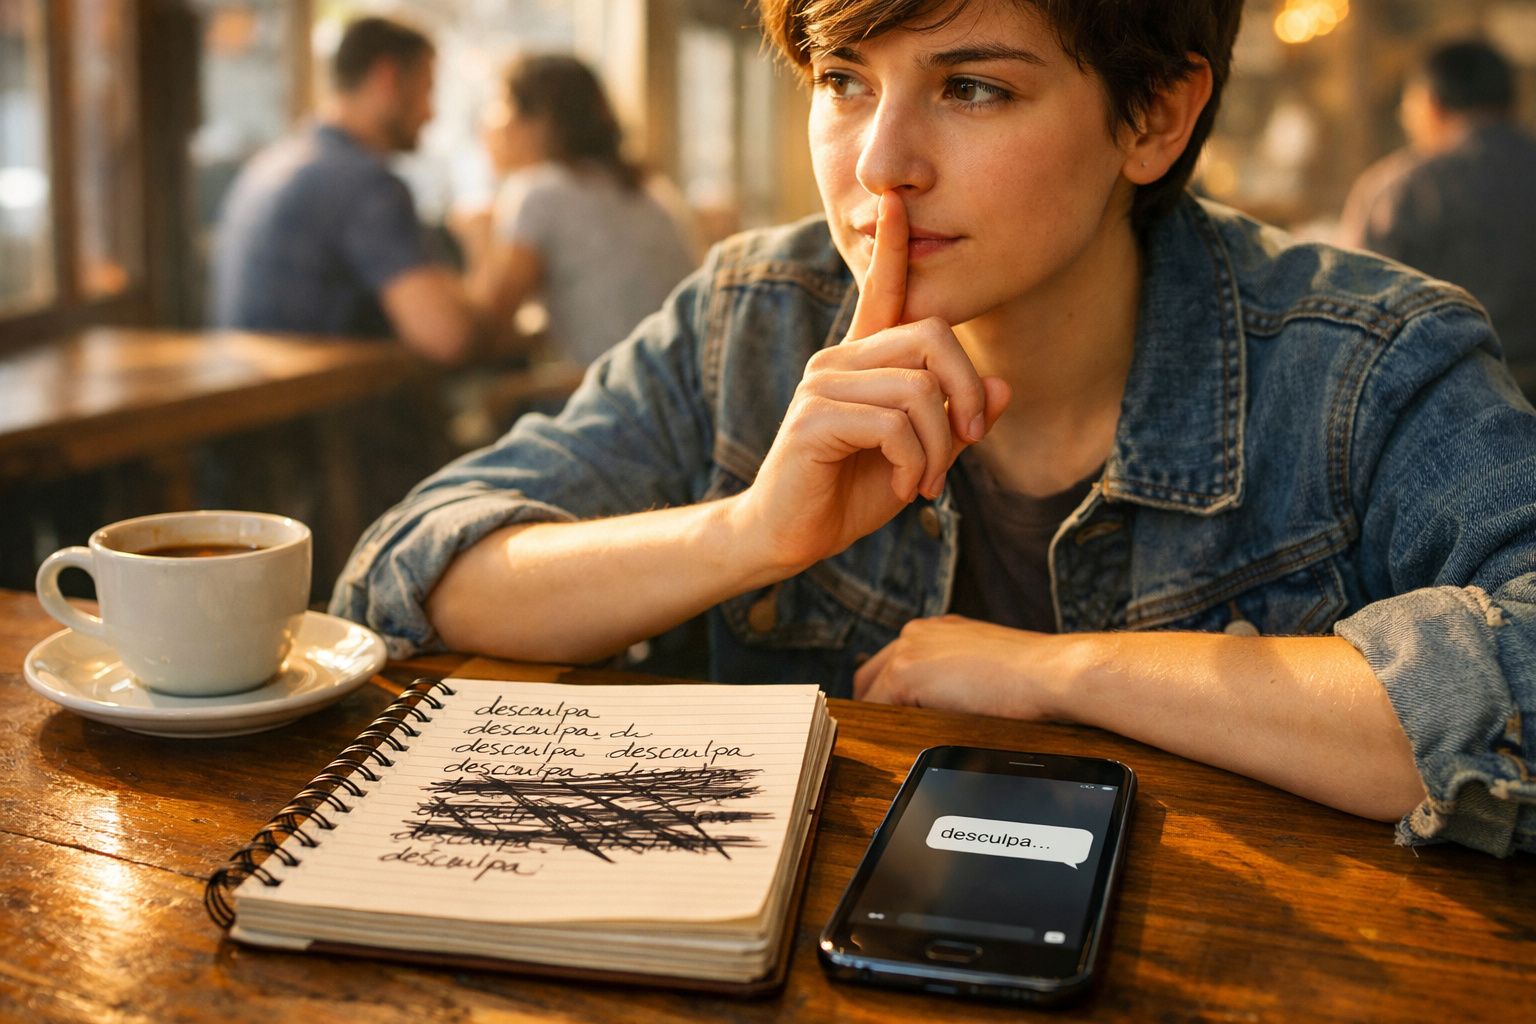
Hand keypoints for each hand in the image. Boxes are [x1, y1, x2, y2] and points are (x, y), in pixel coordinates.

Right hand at [732, 192, 1011, 572]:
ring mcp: (822, 384)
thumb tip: (1002, 387)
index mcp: (862, 360)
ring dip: (940, 448)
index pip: (882, 291)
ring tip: (927, 482)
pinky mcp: (814, 418)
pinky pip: (894, 424)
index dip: (892, 247)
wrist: (789, 536)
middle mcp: (838, 359)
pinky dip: (914, 462)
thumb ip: (957, 423)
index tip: (893, 201)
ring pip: (919, 391)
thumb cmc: (850, 493)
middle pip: (931, 339)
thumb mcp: (921, 457)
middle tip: (967, 444)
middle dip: (965, 397)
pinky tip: (905, 486)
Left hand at [853, 615, 1066, 719]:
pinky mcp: (905, 673)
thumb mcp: (982, 665)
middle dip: (875, 706)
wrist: (1049, 673)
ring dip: (881, 717)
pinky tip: (906, 740)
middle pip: (869, 675)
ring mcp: (907, 650)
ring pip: (871, 692)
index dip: (889, 695)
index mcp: (936, 630)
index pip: (891, 664)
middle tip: (888, 735)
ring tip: (895, 742)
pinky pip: (877, 707)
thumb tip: (937, 704)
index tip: (895, 716)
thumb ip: (953, 674)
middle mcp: (916, 633)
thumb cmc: (1030, 677)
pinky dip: (886, 727)